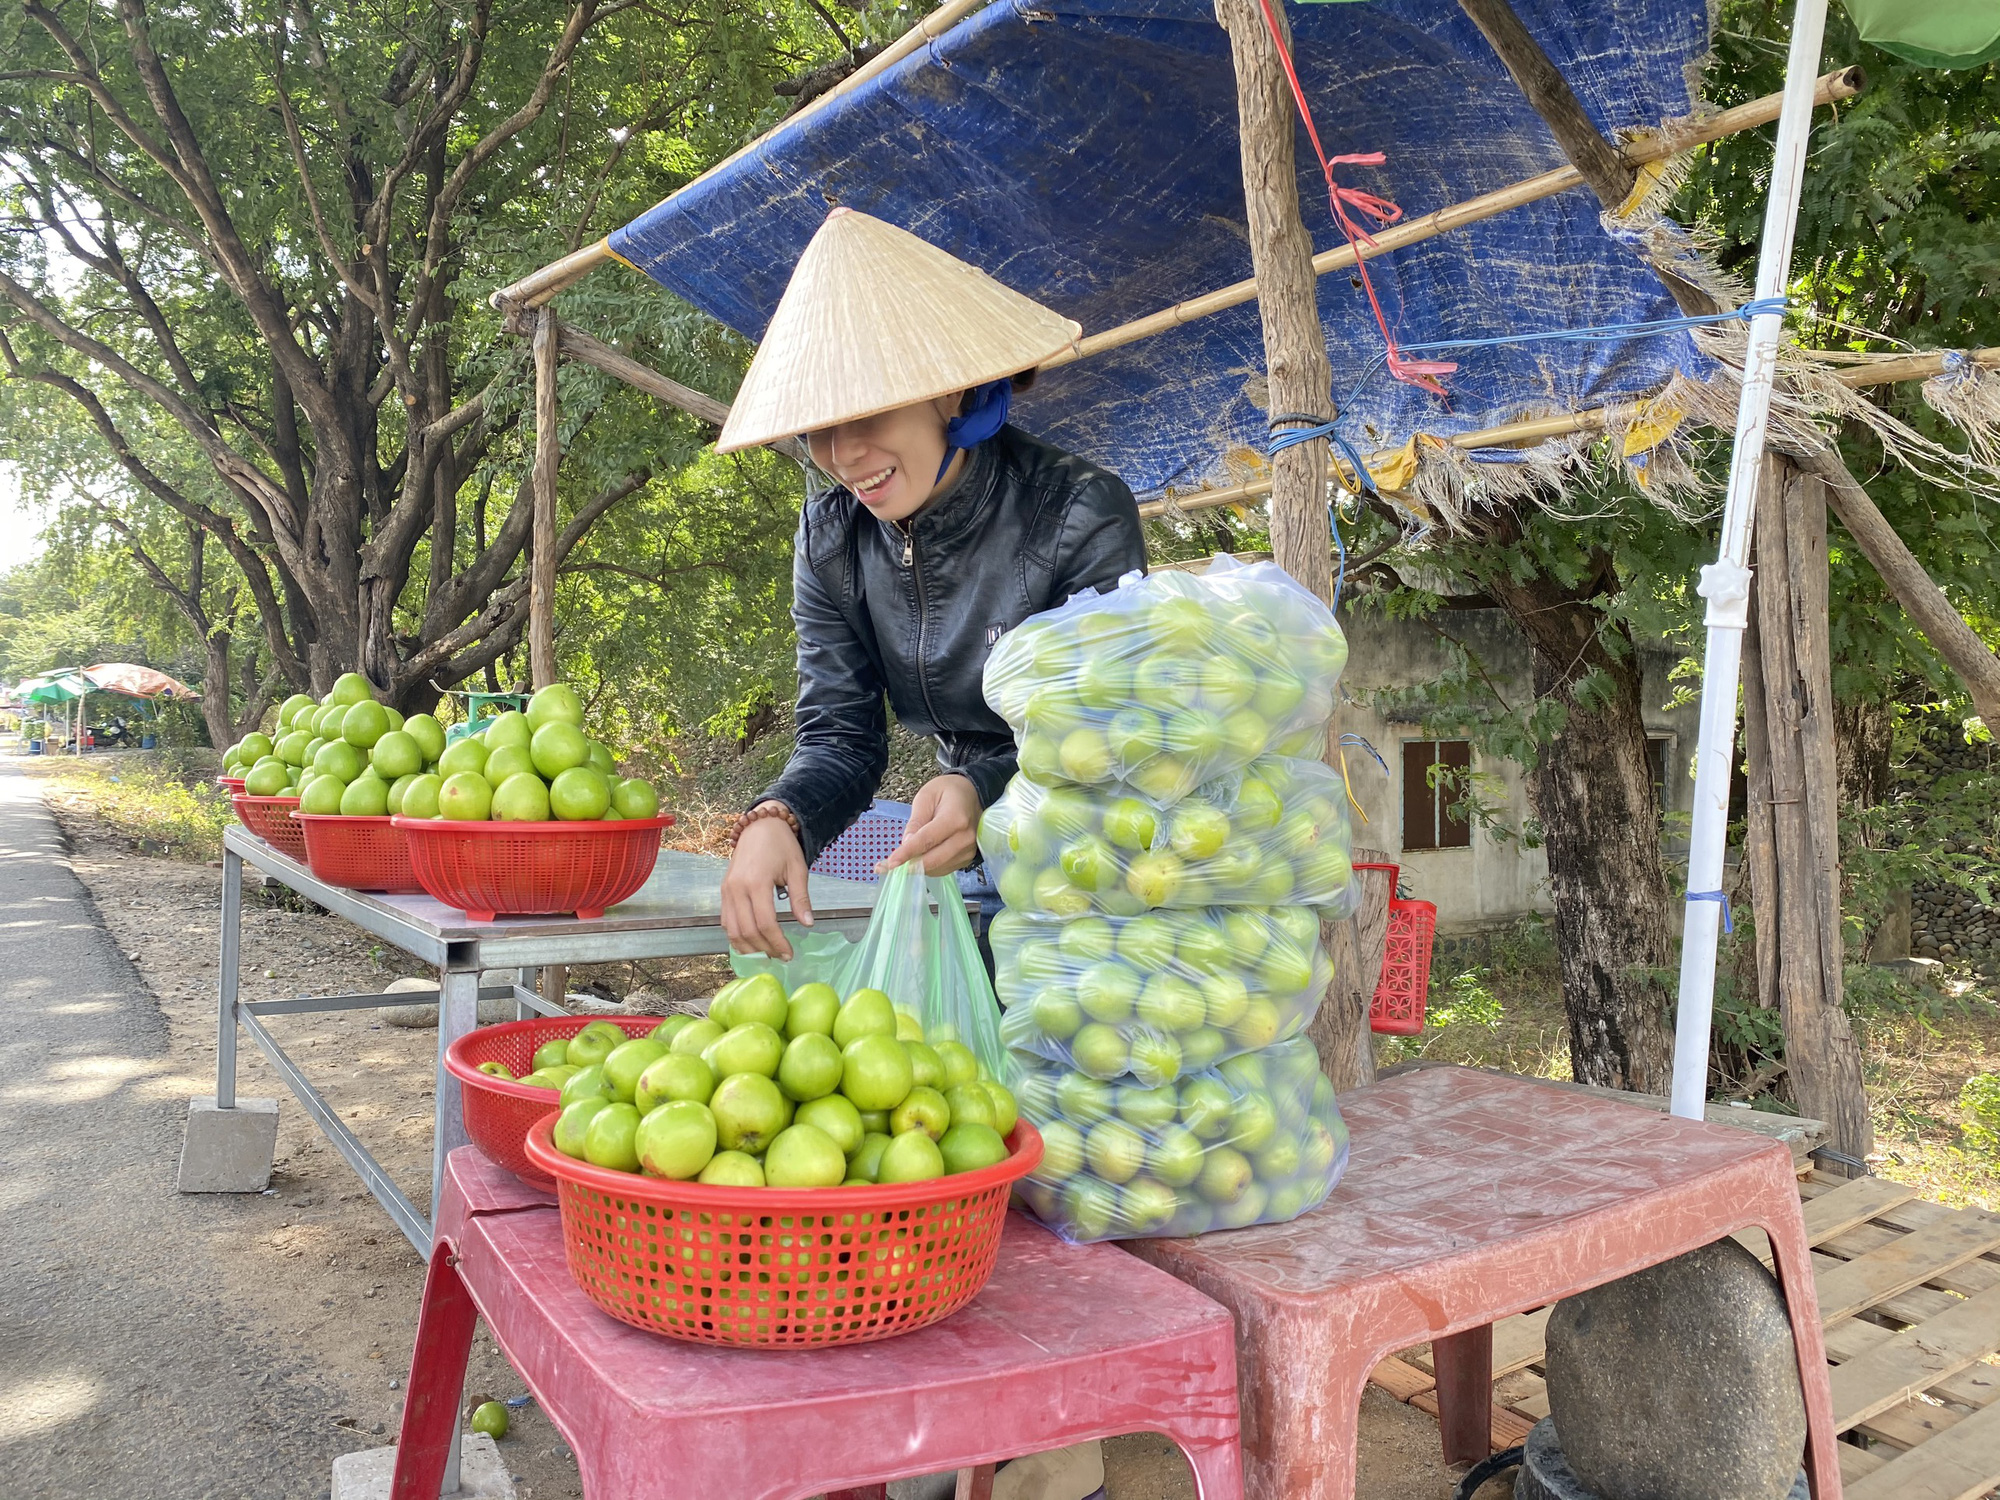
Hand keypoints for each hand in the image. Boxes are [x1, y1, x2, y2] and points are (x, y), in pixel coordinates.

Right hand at [721, 811, 813, 958]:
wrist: (760, 825)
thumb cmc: (781, 845)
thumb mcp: (797, 868)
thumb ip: (800, 898)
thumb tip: (807, 923)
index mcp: (756, 882)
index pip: (765, 923)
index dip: (777, 942)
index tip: (789, 953)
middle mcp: (737, 888)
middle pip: (747, 931)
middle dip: (764, 948)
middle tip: (780, 956)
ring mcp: (727, 890)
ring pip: (731, 930)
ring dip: (748, 947)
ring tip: (766, 953)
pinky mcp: (723, 891)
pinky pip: (725, 920)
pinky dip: (736, 935)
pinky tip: (751, 942)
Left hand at [879, 774, 981, 875]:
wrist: (972, 794)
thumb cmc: (948, 792)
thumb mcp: (926, 796)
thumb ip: (916, 821)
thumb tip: (906, 844)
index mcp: (956, 818)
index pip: (927, 840)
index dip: (907, 853)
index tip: (890, 863)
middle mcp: (965, 838)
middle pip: (933, 859)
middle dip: (909, 865)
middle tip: (888, 866)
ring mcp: (969, 850)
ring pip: (937, 868)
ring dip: (918, 868)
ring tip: (903, 859)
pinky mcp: (967, 859)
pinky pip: (943, 869)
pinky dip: (928, 867)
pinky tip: (920, 857)